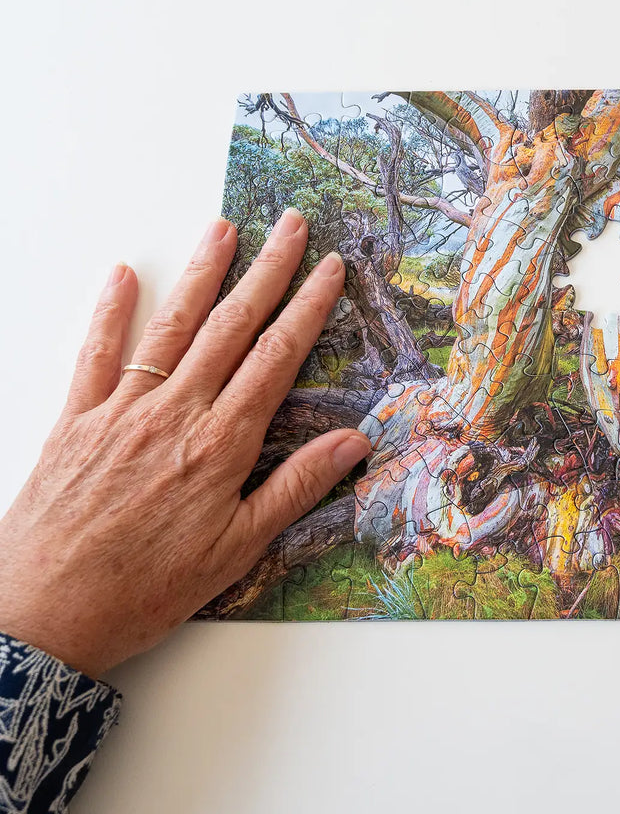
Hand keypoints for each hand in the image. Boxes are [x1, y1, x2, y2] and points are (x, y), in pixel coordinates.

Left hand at [0, 210, 369, 676]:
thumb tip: (354, 441)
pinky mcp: (76, 420)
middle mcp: (175, 413)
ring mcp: (121, 410)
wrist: (44, 615)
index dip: (307, 308)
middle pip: (230, 326)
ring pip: (171, 327)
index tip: (329, 269)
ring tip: (223, 230)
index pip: (276, 358)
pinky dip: (110, 312)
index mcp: (221, 444)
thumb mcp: (237, 550)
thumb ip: (295, 488)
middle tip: (290, 225)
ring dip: (201, 274)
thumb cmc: (146, 590)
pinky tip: (123, 275)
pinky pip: (96, 354)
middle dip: (266, 271)